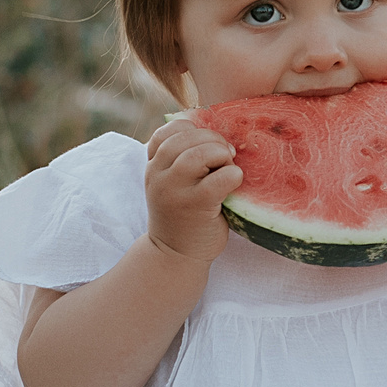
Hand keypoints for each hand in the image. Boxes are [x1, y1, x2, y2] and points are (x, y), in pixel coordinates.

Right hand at [143, 118, 242, 264]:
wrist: (175, 256)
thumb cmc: (183, 216)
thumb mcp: (172, 184)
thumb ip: (182, 159)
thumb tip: (218, 133)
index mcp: (153, 166)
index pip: (168, 131)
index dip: (192, 130)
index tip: (206, 144)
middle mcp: (158, 175)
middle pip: (186, 137)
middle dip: (213, 140)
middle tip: (226, 156)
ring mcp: (175, 191)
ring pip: (199, 153)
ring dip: (221, 154)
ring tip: (227, 169)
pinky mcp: (196, 205)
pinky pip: (220, 178)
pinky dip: (233, 175)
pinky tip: (233, 184)